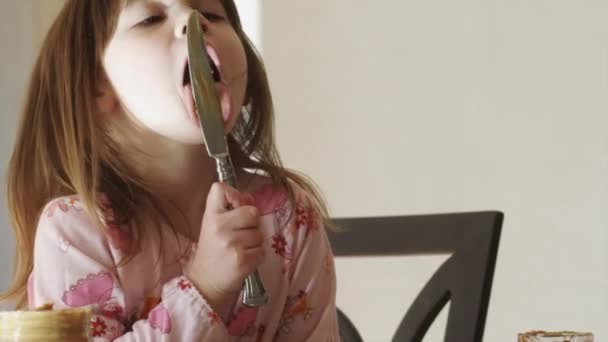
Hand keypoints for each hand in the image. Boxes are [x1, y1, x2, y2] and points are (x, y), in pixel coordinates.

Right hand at [184, 182, 264, 314]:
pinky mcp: (243, 260)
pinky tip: (243, 261)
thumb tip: (250, 198)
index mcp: (210, 216)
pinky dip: (257, 256)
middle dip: (252, 224)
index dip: (233, 194)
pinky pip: (262, 250)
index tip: (234, 207)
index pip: (220, 189)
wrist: (206, 284)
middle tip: (239, 236)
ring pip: (259, 233)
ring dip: (254, 243)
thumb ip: (231, 210)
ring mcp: (231, 244)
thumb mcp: (214, 227)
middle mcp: (219, 227)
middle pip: (252, 211)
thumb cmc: (213, 252)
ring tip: (239, 251)